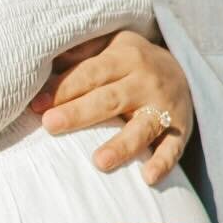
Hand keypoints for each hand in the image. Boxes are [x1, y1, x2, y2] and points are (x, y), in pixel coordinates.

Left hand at [31, 30, 193, 184]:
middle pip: (109, 100)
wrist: (185, 70)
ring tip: (99, 162)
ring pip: (142, 128)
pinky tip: (148, 178)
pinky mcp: (180, 131)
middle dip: (79, 113)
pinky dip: (163, 163)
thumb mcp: (110, 45)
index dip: (63, 89)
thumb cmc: (131, 62)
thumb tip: (42, 59)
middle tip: (50, 125)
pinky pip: (172, 149)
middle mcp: (146, 81)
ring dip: (121, 146)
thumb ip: (80, 52)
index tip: (37, 105)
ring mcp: (165, 108)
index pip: (90, 74)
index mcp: (125, 57)